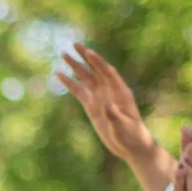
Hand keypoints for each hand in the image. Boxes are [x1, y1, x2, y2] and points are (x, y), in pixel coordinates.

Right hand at [56, 43, 170, 188]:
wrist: (131, 145)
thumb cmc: (132, 136)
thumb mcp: (124, 127)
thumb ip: (115, 116)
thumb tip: (107, 106)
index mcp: (120, 92)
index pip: (108, 72)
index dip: (98, 62)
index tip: (89, 52)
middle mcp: (109, 91)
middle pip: (95, 70)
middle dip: (85, 57)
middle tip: (74, 44)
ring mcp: (100, 97)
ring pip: (86, 78)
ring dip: (76, 66)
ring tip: (64, 54)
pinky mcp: (92, 106)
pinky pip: (78, 91)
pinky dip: (69, 83)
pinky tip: (59, 74)